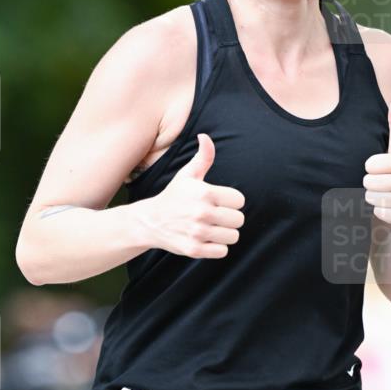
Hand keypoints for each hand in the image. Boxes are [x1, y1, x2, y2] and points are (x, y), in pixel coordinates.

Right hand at [139, 133, 245, 257]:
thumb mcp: (187, 175)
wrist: (150, 221)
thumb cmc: (174, 196)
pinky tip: (206, 240)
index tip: (219, 202)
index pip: (240, 201)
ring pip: (233, 237)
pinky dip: (217, 248)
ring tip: (212, 228)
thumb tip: (205, 137)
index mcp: (204, 193)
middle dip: (230, 219)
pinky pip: (222, 252)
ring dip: (225, 234)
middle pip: (239, 220)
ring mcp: (198, 232)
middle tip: (216, 217)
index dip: (231, 202)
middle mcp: (202, 212)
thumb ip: (203, 157)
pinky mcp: (194, 250)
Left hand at [363, 98, 390, 225]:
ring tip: (390, 198)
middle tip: (387, 187)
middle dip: (372, 186)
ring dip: (376, 199)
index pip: (369, 165)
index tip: (385, 171)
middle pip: (367, 182)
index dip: (372, 169)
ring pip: (370, 198)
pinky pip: (379, 213)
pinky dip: (382, 213)